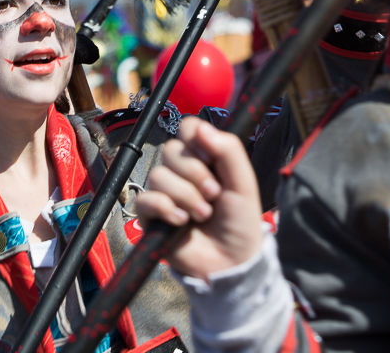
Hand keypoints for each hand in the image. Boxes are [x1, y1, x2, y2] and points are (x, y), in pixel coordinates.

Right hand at [135, 117, 262, 280]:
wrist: (231, 262)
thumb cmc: (239, 223)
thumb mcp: (243, 183)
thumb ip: (229, 151)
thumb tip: (201, 128)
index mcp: (203, 159)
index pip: (187, 128)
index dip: (196, 140)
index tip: (212, 159)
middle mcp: (181, 172)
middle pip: (170, 150)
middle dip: (196, 174)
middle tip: (213, 195)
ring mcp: (164, 193)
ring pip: (159, 175)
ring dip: (186, 197)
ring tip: (203, 214)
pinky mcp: (150, 215)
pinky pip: (146, 199)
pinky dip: (166, 209)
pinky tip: (182, 222)